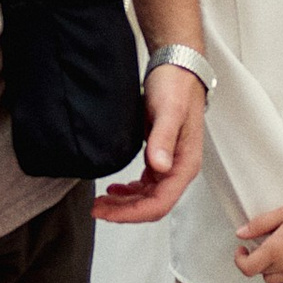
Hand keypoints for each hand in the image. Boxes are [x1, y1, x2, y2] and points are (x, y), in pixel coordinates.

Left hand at [94, 65, 206, 222]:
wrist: (178, 68)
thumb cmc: (177, 87)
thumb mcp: (169, 110)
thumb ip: (163, 138)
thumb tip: (160, 166)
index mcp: (185, 164)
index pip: (160, 203)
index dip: (133, 213)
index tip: (108, 212)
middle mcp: (179, 168)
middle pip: (152, 205)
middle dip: (124, 212)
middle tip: (97, 210)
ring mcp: (170, 164)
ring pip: (147, 197)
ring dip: (125, 204)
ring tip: (101, 203)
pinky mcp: (161, 156)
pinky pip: (146, 185)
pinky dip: (130, 193)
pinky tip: (115, 190)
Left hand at [234, 198, 282, 282]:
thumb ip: (260, 224)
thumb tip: (241, 234)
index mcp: (276, 249)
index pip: (247, 267)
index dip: (240, 259)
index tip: (243, 250)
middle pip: (261, 272)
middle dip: (259, 260)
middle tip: (267, 246)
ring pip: (273, 282)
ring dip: (270, 272)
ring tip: (278, 257)